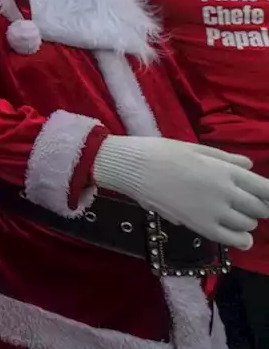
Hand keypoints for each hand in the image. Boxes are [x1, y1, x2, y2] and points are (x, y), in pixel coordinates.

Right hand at [93, 136, 268, 249]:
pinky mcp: (200, 226)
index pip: (265, 189)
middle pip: (260, 208)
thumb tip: (250, 166)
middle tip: (243, 204)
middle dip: (256, 207)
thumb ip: (225, 159)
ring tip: (233, 215)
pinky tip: (237, 235)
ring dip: (246, 221)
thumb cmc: (161, 152)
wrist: (133, 167)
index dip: (267, 195)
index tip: (261, 195)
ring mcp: (214, 211)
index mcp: (226, 170)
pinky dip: (240, 239)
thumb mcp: (195, 148)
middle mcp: (226, 192)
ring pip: (248, 224)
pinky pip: (232, 240)